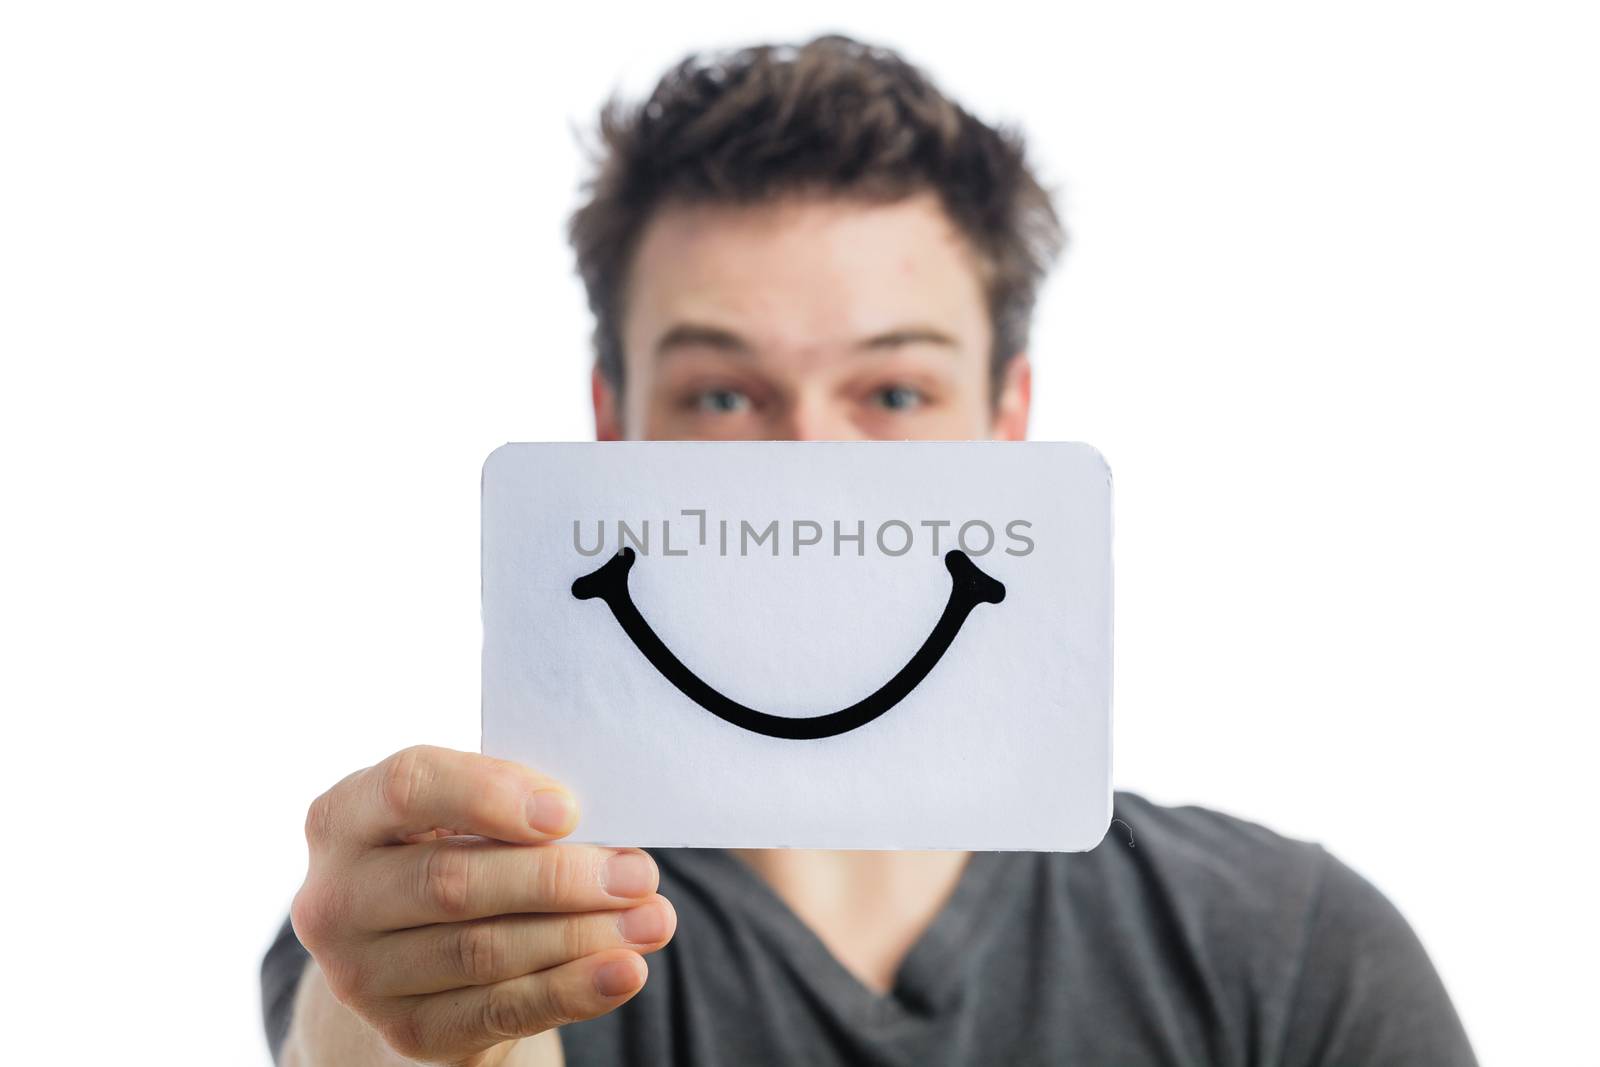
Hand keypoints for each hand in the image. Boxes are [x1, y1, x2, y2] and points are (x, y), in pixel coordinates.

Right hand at [290, 745, 674, 1065]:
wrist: (411, 952)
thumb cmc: (456, 850)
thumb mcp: (464, 814)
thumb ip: (513, 809)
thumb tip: (608, 835)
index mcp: (345, 815)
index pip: (409, 787)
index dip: (490, 794)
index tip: (569, 811)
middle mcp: (335, 897)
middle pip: (451, 881)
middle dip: (557, 878)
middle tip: (638, 873)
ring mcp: (360, 975)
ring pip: (481, 951)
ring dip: (580, 937)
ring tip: (652, 921)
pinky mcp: (404, 1031)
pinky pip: (497, 1011)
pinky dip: (570, 991)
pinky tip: (624, 972)